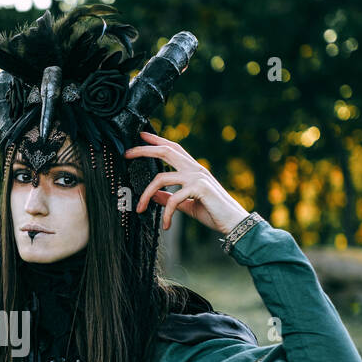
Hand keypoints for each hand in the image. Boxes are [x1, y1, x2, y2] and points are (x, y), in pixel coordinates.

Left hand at [123, 131, 249, 233]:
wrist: (234, 223)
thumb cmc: (213, 213)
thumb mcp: (186, 205)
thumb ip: (169, 198)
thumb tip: (152, 195)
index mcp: (193, 169)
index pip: (173, 148)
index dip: (157, 140)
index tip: (141, 135)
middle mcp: (195, 169)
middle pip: (166, 151)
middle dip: (144, 150)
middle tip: (126, 153)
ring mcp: (198, 177)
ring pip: (161, 177)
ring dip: (146, 194)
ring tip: (139, 208)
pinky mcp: (200, 189)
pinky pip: (173, 199)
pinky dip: (166, 214)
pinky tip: (165, 225)